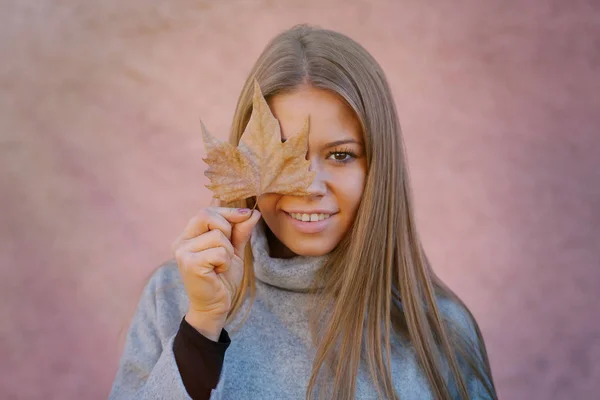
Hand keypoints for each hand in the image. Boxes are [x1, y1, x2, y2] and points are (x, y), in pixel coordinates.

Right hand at [171, 207, 260, 337]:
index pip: (206, 211)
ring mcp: (183, 252)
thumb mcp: (234, 250)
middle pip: (206, 215)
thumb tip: (253, 212)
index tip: (246, 215)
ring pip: (218, 236)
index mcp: (188, 235)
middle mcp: (181, 241)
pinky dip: (226, 262)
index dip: (228, 212)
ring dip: (228, 252)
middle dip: (227, 229)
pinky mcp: (190, 263)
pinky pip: (219, 252)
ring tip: (221, 265)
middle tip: (227, 250)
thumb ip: (240, 231)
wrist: (216, 306)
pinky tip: (218, 272)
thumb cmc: (222, 277)